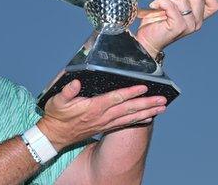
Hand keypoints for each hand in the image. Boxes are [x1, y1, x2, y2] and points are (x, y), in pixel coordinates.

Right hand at [37, 80, 166, 150]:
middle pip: (128, 109)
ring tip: (162, 108)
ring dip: (147, 112)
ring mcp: (105, 123)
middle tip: (162, 99)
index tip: (143, 87)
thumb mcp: (57, 101)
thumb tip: (76, 82)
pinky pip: (126, 123)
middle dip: (146, 103)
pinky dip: (139, 120)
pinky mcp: (105, 127)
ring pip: (130, 117)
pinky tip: (149, 117)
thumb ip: (67, 91)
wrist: (55, 135)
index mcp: (93, 108)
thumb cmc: (57, 116)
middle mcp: (102, 116)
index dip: (130, 92)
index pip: (115, 99)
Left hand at [136, 0, 217, 57]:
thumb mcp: (176, 9)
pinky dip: (160, 2)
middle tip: (170, 4)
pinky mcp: (177, 27)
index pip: (214, 4)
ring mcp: (188, 26)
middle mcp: (196, 23)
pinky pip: (170, 6)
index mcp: (198, 18)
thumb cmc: (158, 24)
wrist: (146, 40)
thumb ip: (187, 2)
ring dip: (168, 1)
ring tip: (161, 9)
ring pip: (183, 1)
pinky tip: (155, 7)